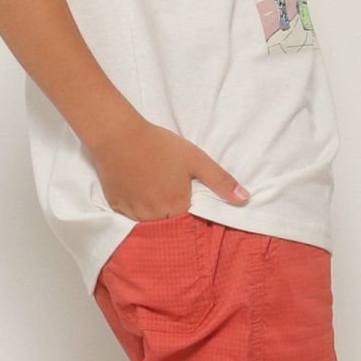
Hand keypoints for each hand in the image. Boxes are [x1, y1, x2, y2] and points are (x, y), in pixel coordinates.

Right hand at [92, 120, 248, 220]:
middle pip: (168, 224)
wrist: (119, 135)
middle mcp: (154, 216)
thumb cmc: (160, 145)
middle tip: (168, 189)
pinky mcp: (116, 207)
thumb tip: (245, 199)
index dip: (190, 212)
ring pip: (148, 222)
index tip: (187, 197)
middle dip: (172, 213)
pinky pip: (130, 214)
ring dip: (154, 212)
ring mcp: (133, 213)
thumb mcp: (196, 159)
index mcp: (177, 207)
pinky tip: (137, 188)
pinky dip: (136, 207)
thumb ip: (221, 181)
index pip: (189, 224)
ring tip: (153, 187)